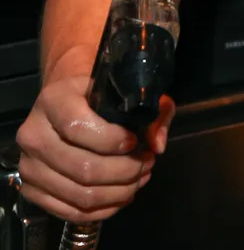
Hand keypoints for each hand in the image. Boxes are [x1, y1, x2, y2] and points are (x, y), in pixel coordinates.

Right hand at [15, 75, 174, 223]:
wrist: (65, 104)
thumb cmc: (99, 96)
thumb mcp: (127, 90)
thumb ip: (152, 110)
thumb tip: (157, 144)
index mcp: (54, 100)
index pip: (78, 127)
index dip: (111, 140)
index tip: (134, 140)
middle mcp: (34, 134)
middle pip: (83, 167)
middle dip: (124, 170)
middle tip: (146, 163)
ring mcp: (29, 166)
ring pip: (79, 193)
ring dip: (118, 191)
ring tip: (138, 178)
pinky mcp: (31, 191)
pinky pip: (71, 211)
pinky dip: (103, 208)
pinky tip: (121, 194)